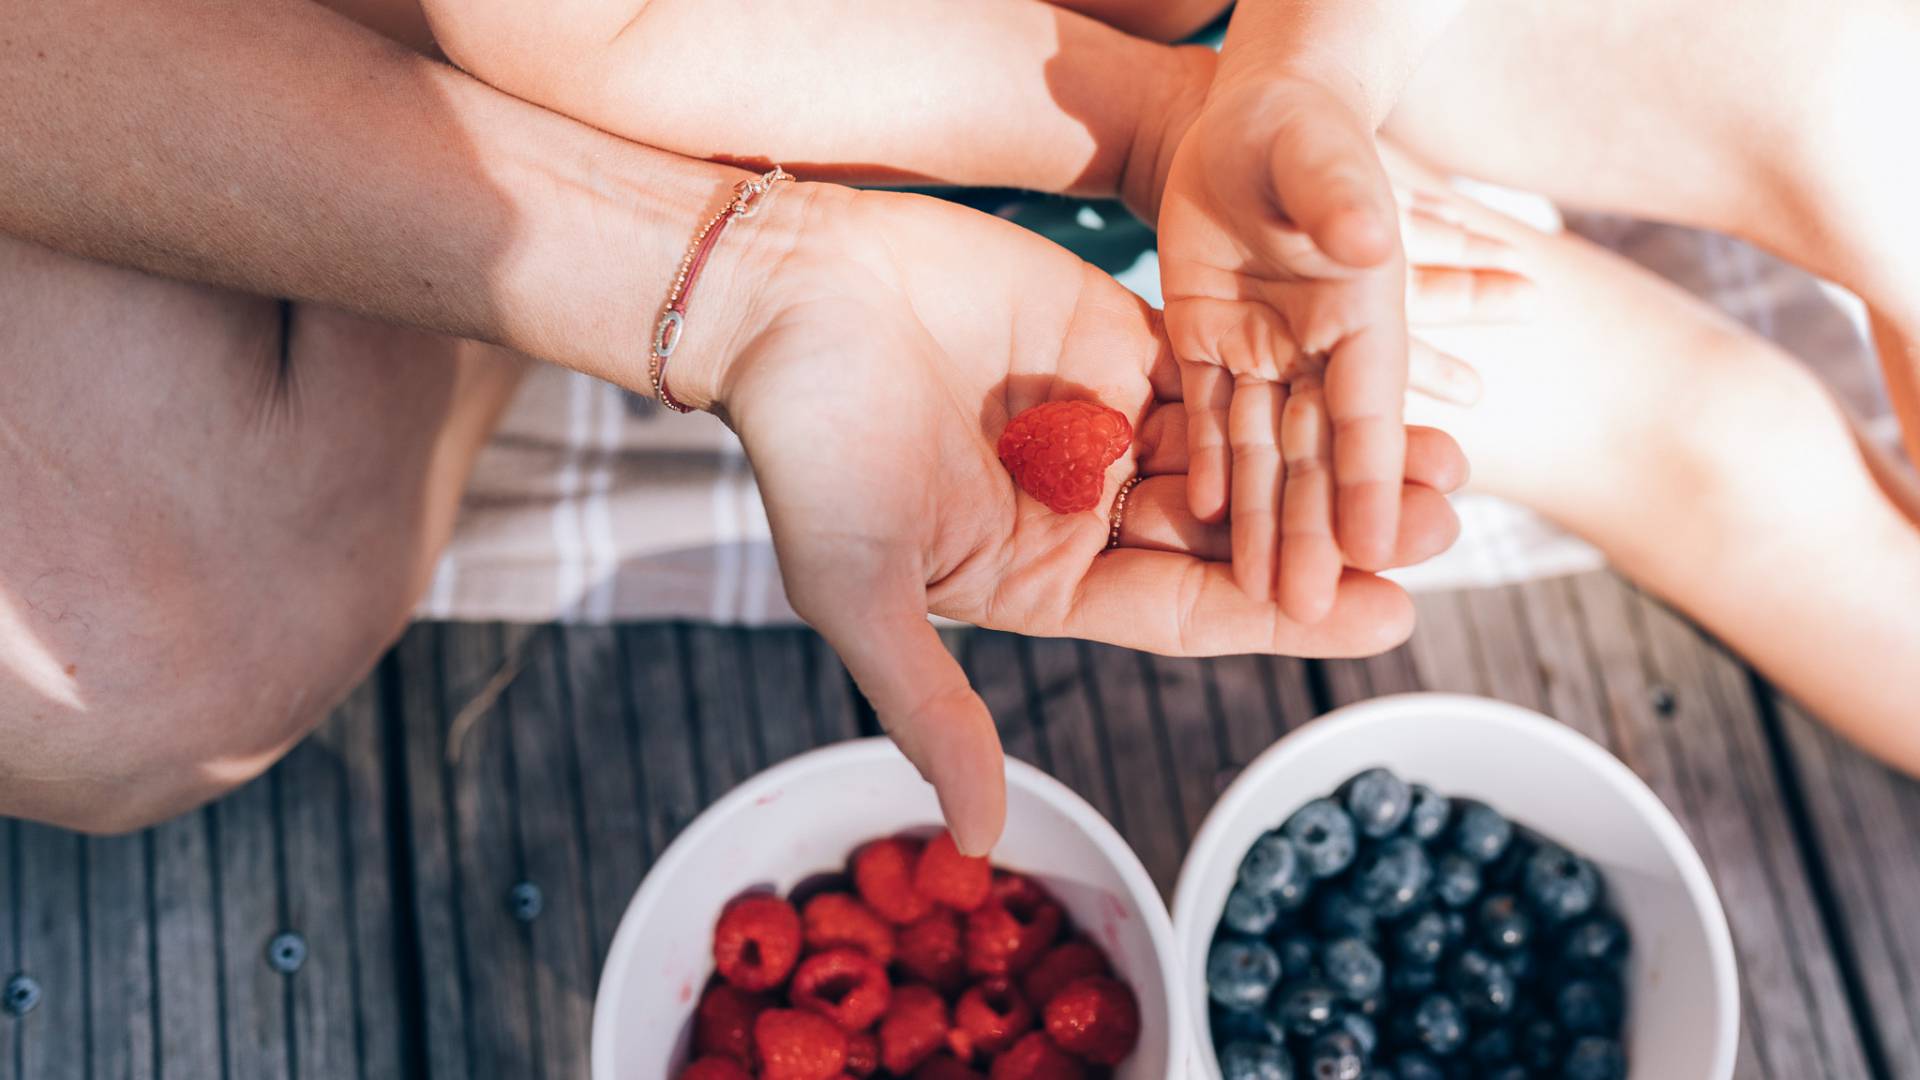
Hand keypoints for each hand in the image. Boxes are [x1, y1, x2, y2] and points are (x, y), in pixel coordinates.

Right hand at [673, 183, 1468, 852]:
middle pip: (1235, 534)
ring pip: (1243, 450)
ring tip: (1440, 457)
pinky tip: (1366, 372)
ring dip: (1333, 455)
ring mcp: (1102, 424)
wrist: (782, 290)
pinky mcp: (1111, 337)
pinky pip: (1217, 366)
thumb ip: (929, 707)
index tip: (1391, 616)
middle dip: (1337, 533)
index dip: (1287, 615)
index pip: (1186, 613)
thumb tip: (978, 844)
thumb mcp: (861, 589)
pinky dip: (1287, 374)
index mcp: (1042, 585)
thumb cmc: (805, 447)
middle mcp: (1085, 514)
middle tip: (1444, 526)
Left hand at [1157, 75, 1524, 621]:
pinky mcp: (1205, 342)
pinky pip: (1208, 419)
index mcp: (1363, 311)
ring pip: (1264, 453)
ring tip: (1271, 602)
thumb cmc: (1299, 121)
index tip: (1379, 546)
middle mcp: (1318, 347)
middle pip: (1318, 454)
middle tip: (1313, 613)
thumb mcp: (1316, 152)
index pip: (1367, 406)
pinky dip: (1213, 469)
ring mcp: (1261, 351)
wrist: (1248, 113)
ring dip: (1267, 525)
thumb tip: (1370, 239)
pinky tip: (1209, 525)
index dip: (1372, 476)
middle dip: (1316, 534)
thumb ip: (1340, 193)